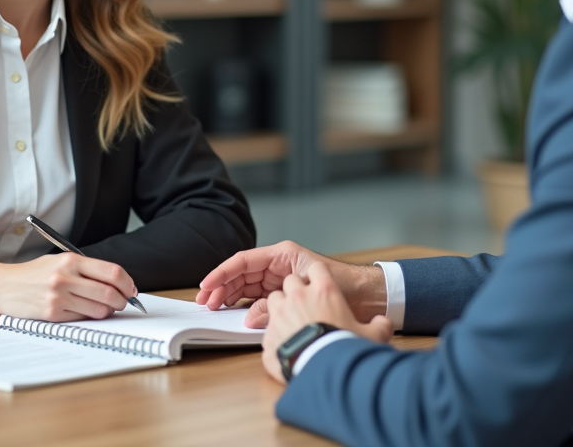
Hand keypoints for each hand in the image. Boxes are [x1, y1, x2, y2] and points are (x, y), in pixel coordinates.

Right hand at [0, 253, 136, 321]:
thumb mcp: (59, 261)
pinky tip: (84, 312)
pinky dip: (88, 318)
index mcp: (71, 260)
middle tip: (123, 303)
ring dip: (107, 312)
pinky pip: (81, 319)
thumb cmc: (33, 274)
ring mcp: (59, 297)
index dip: (127, 283)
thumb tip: (115, 282)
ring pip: (99, 310)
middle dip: (122, 301)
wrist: (3, 285)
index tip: (131, 289)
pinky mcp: (52, 314)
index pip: (112, 272)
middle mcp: (66, 277)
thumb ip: (85, 269)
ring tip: (104, 308)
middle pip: (110, 293)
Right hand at [196, 240, 387, 326]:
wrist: (367, 297)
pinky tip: (232, 312)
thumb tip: (250, 317)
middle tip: (205, 301)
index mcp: (282, 255)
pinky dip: (243, 304)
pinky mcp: (282, 293)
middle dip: (221, 286)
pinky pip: (256, 297)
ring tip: (213, 307)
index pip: (244, 261)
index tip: (207, 284)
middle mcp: (277, 265)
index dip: (222, 272)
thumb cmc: (345, 284)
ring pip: (245, 286)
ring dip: (228, 295)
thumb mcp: (310, 289)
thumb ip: (277, 303)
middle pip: (240, 274)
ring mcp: (278, 279)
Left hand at [261, 262, 393, 384]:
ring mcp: (280, 314)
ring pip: (274, 299)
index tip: (321, 286)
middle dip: (296, 290)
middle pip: (291, 280)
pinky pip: (268, 328)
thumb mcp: (373, 335)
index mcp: (324, 291)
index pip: (317, 268)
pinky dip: (276, 334)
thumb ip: (380, 325)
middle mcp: (299, 297)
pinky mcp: (269, 335)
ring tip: (293, 323)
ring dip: (281, 307)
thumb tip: (384, 323)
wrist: (325, 372)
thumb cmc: (347, 349)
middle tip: (306, 306)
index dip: (318, 276)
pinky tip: (287, 345)